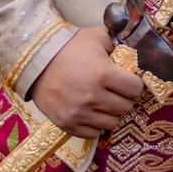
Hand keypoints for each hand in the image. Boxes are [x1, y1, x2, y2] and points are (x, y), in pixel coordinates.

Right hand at [29, 26, 143, 137]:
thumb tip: (132, 53)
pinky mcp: (68, 124)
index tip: (129, 81)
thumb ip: (117, 44)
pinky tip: (92, 112)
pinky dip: (96, 125)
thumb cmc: (69, 47)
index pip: (135, 89)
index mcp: (103, 75)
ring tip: (105, 102)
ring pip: (111, 123)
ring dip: (111, 113)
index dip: (135, 84)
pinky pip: (93, 134)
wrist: (37, 61)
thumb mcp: (96, 37)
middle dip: (125, 98)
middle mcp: (93, 97)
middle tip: (117, 92)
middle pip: (125, 107)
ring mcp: (80, 113)